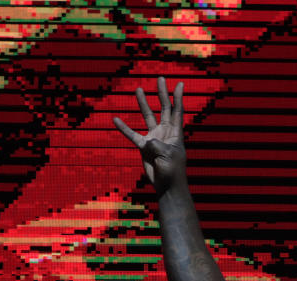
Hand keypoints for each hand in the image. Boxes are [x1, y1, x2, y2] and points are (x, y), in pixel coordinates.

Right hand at [113, 77, 186, 193]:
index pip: (177, 112)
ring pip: (148, 117)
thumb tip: (148, 141)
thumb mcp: (168, 158)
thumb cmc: (172, 172)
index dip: (179, 98)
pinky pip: (132, 135)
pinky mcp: (144, 147)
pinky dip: (124, 128)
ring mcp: (154, 138)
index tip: (181, 83)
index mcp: (175, 134)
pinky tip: (115, 119)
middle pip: (163, 109)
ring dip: (143, 104)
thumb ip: (158, 147)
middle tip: (160, 78)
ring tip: (139, 89)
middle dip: (162, 94)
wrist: (167, 186)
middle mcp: (165, 133)